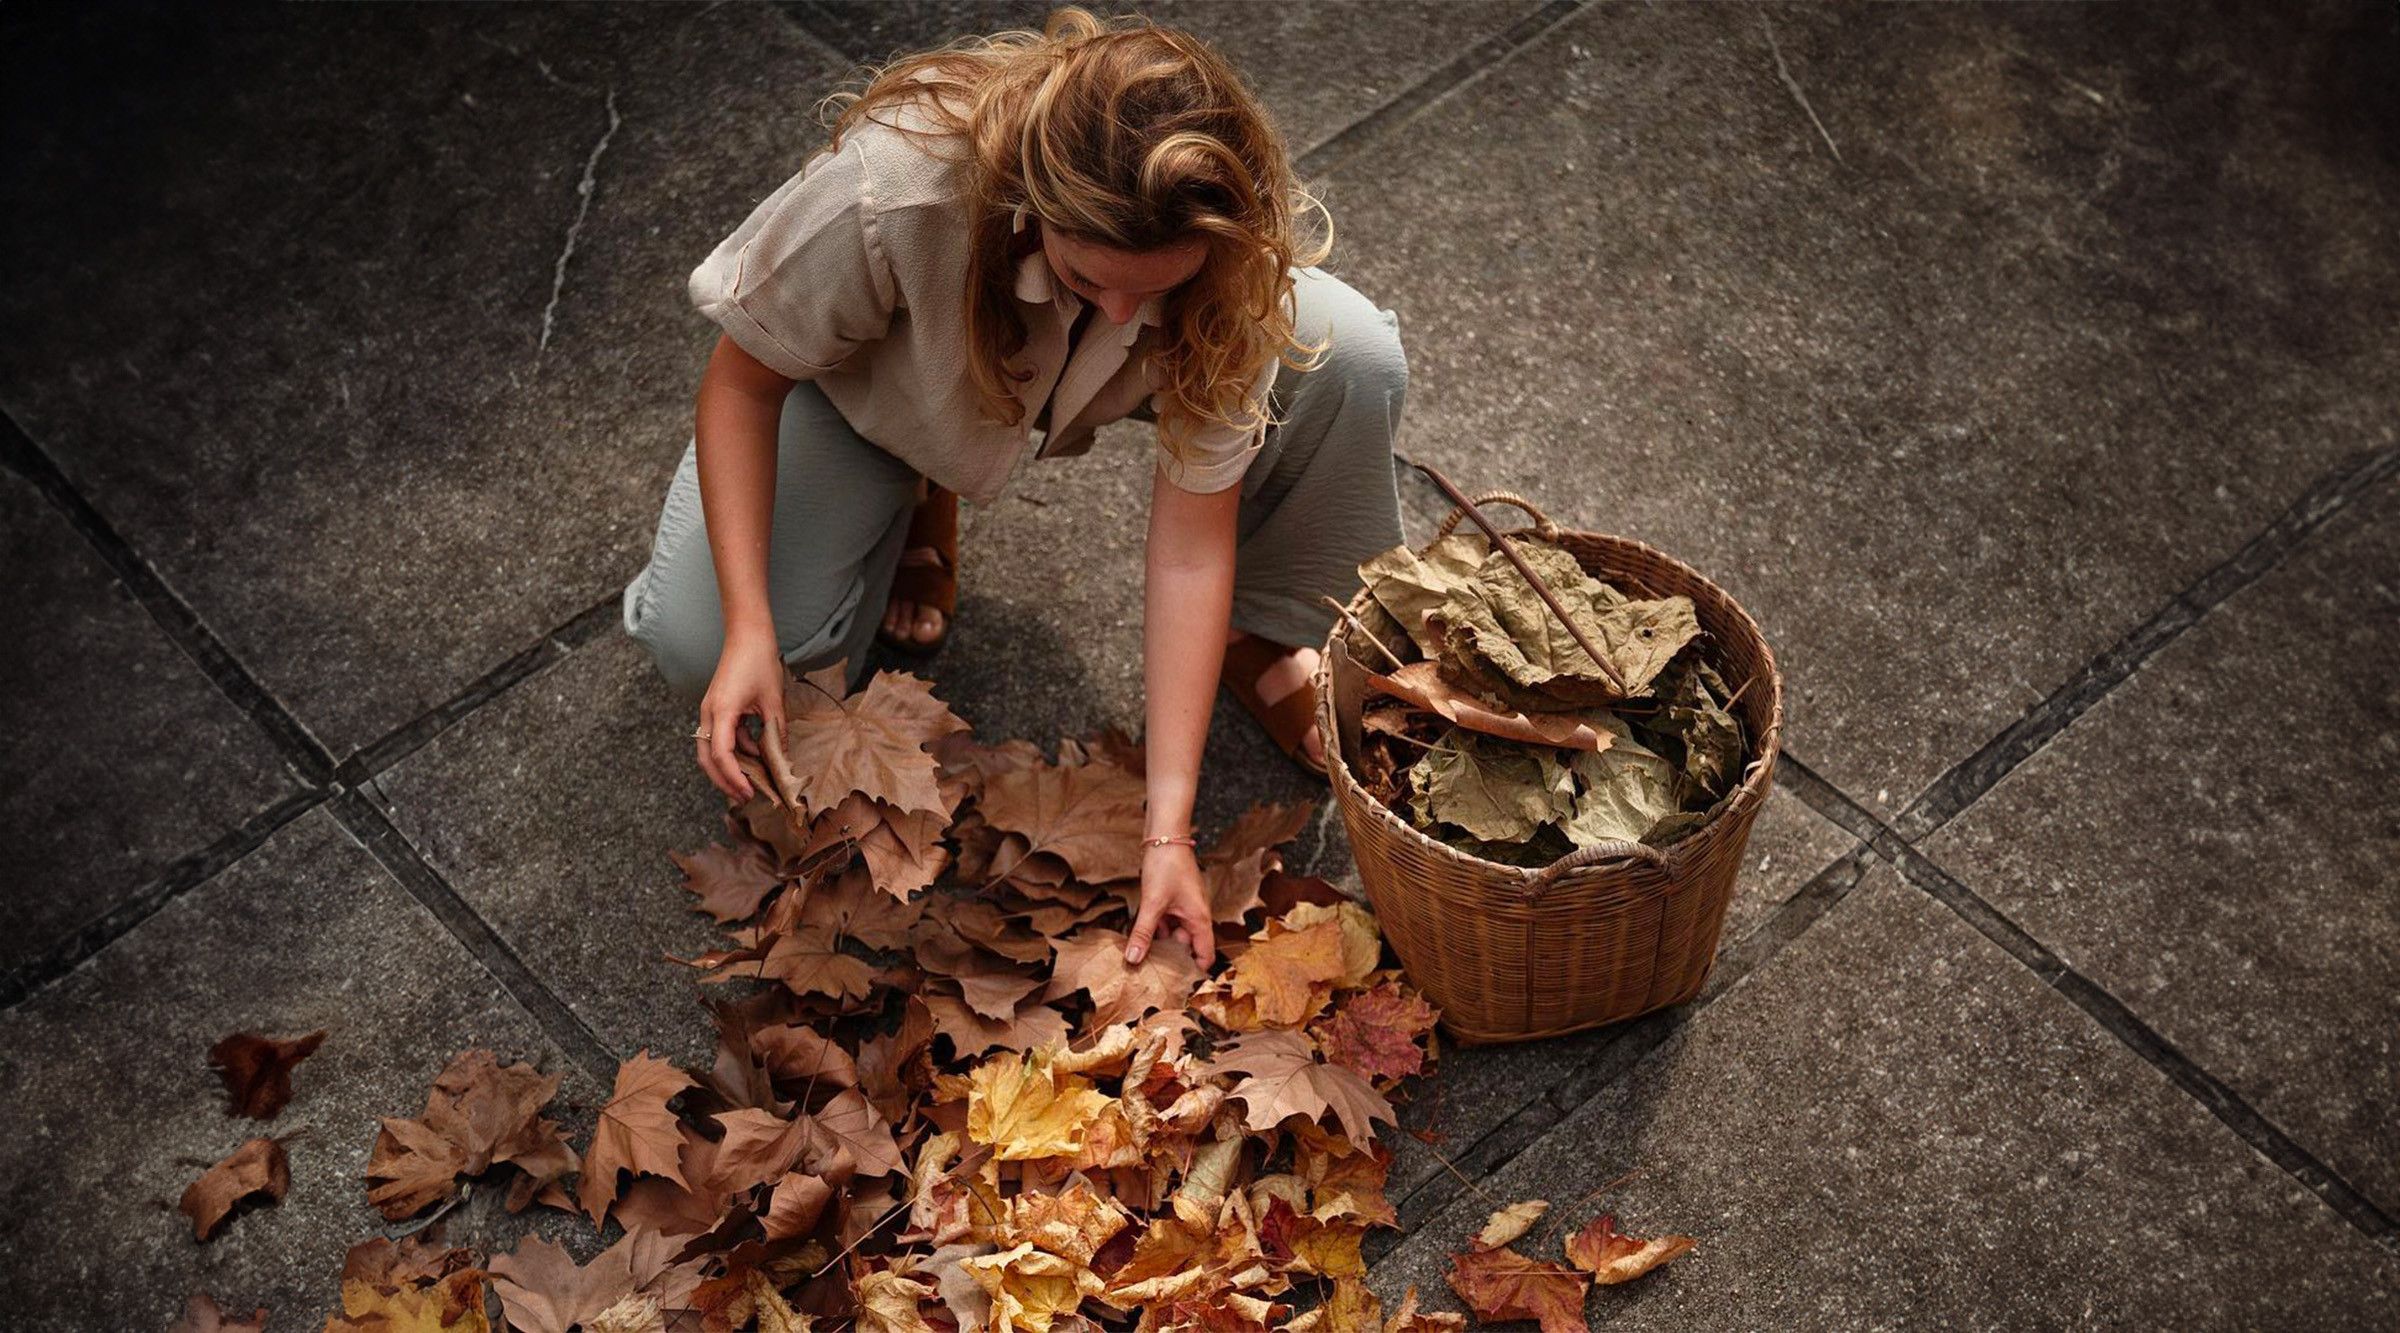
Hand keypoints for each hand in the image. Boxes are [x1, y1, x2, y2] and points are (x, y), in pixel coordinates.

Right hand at [696, 625, 787, 802]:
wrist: (747, 635)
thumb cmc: (759, 661)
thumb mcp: (773, 700)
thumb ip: (776, 731)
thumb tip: (782, 759)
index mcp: (722, 711)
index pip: (721, 754)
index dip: (734, 777)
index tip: (749, 792)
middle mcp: (709, 714)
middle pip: (707, 759)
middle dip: (724, 781)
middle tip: (745, 797)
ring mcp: (710, 711)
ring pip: (712, 750)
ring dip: (730, 767)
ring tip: (752, 783)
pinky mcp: (716, 709)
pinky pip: (721, 737)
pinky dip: (736, 750)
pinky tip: (756, 757)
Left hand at [1127, 843, 1215, 968]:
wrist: (1165, 835)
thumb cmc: (1166, 866)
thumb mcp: (1153, 903)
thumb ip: (1143, 933)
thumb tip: (1133, 959)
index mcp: (1199, 919)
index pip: (1205, 955)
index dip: (1196, 972)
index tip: (1180, 986)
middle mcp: (1195, 916)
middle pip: (1187, 947)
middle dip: (1172, 960)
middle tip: (1152, 975)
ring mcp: (1183, 908)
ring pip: (1174, 935)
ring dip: (1160, 944)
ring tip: (1142, 959)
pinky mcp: (1172, 900)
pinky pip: (1166, 922)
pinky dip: (1155, 929)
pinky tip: (1139, 936)